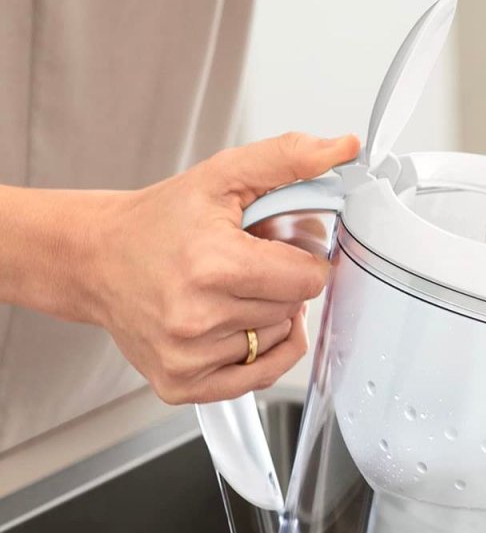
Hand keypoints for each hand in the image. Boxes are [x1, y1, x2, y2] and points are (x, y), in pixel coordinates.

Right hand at [84, 132, 359, 403]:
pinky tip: (233, 325)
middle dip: (281, 285)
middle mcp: (197, 317)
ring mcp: (187, 356)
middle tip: (245, 266)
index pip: (309, 279)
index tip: (276, 248)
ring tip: (228, 292)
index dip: (302, 260)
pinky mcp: (179, 384)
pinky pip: (257, 377)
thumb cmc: (159, 221)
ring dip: (267, 318)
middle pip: (293, 309)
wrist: (94, 258)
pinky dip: (258, 353)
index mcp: (213, 264)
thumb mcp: (224, 176)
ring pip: (277, 342)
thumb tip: (344, 148)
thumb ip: (289, 159)